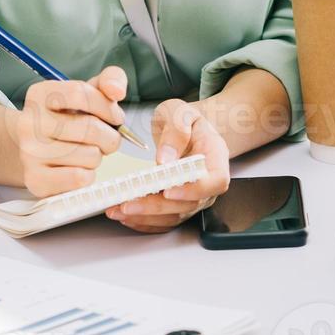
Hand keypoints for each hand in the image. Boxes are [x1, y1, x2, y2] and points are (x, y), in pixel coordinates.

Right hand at [17, 67, 126, 197]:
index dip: (107, 107)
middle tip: (105, 139)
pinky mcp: (35, 180)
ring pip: (90, 155)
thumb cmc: (68, 119)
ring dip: (97, 156)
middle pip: (90, 128)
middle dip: (109, 136)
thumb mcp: (87, 93)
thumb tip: (116, 90)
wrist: (34, 148)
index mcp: (39, 94)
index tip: (115, 117)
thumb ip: (109, 80)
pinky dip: (89, 175)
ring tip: (85, 152)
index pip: (80, 93)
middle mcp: (28, 122)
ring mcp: (29, 152)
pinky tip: (77, 168)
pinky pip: (80, 178)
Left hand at [107, 99, 229, 233]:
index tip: (169, 190)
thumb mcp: (180, 112)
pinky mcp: (179, 205)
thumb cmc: (185, 120)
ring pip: (174, 215)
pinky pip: (165, 220)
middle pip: (189, 204)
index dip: (194, 190)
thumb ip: (176, 132)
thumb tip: (165, 159)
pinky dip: (144, 222)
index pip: (216, 181)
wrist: (185, 128)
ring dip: (145, 217)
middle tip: (128, 204)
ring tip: (118, 210)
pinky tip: (126, 215)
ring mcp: (194, 196)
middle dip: (156, 207)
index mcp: (215, 157)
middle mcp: (207, 182)